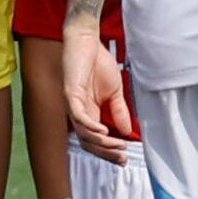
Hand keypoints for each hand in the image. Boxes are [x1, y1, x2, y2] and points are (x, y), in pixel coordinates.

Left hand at [61, 21, 138, 155]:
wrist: (88, 40)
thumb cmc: (98, 63)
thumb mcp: (115, 91)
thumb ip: (119, 111)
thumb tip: (127, 131)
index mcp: (89, 113)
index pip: (95, 141)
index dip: (109, 152)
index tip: (125, 158)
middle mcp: (78, 113)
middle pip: (88, 142)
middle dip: (106, 153)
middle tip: (122, 157)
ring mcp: (73, 104)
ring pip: (83, 133)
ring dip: (102, 142)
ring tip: (118, 145)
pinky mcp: (70, 93)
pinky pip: (78, 116)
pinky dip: (90, 126)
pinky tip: (104, 131)